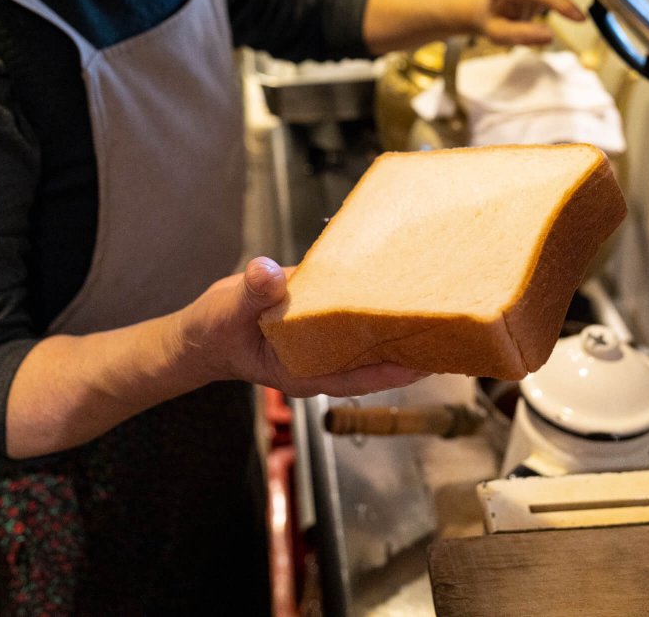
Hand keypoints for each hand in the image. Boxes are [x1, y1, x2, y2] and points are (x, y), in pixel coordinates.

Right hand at [174, 258, 427, 397]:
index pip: (359, 376)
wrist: (201, 332)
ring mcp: (320, 338)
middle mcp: (320, 358)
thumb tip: (268, 273)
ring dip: (393, 320)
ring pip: (365, 335)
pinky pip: (350, 310)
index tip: (428, 362)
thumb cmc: (213, 331)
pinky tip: (391, 279)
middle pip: (372, 357)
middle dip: (406, 344)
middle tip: (447, 325)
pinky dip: (369, 299)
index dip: (394, 371)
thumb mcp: (226, 313)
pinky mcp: (317, 315)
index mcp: (304, 370)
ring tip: (432, 300)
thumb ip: (250, 295)